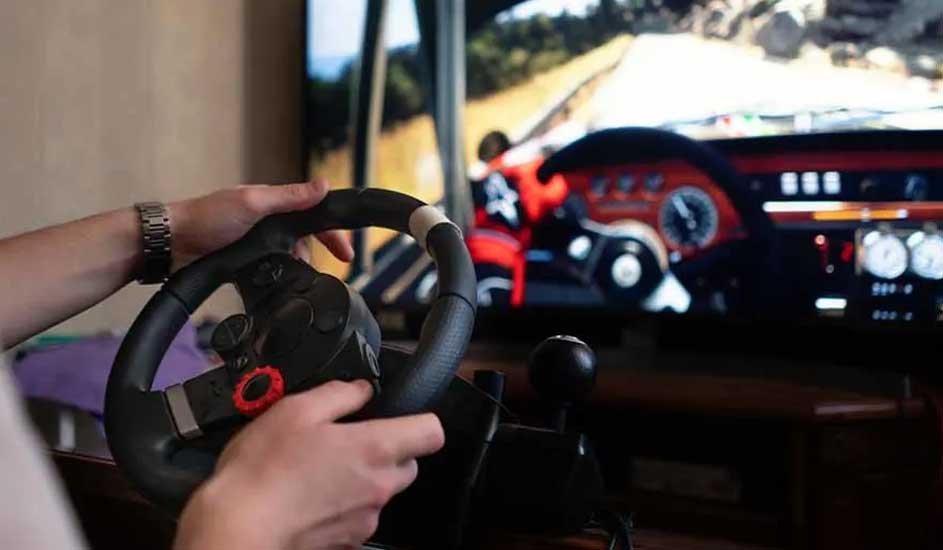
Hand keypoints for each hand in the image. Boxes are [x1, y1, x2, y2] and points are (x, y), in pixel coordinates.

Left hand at [168, 178, 353, 270]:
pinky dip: (279, 278)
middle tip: (332, 271)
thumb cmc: (206, 218)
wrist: (170, 243)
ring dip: (298, 268)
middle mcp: (266, 220)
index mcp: (271, 202)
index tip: (347, 253)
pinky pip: (270, 270)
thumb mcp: (253, 204)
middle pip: (304, 237)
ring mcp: (254, 241)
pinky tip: (281, 287)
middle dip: (319, 253)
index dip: (332, 233)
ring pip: (288, 256)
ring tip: (301, 281)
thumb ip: (290, 197)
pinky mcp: (242, 260)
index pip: (313, 214)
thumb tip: (323, 185)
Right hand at [174, 380, 444, 549]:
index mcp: (375, 448)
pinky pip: (360, 514)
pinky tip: (312, 495)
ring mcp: (366, 518)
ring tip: (322, 469)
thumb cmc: (264, 468)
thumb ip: (339, 394)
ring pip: (383, 490)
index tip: (397, 417)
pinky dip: (345, 504)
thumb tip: (362, 390)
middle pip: (409, 463)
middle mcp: (380, 486)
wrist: (239, 528)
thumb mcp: (296, 410)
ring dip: (364, 478)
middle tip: (349, 441)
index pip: (432, 432)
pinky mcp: (349, 540)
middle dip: (388, 450)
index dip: (419, 421)